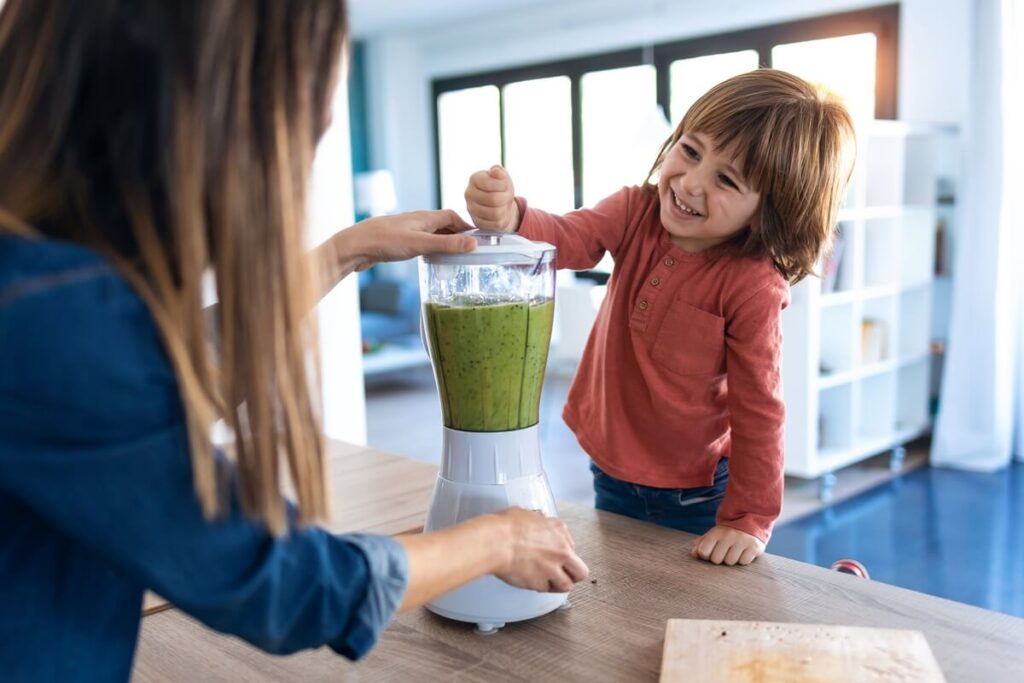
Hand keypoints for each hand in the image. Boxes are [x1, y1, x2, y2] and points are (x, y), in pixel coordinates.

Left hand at [320, 210, 473, 292]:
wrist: (355, 246)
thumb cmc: (386, 241)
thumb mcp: (421, 244)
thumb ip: (447, 244)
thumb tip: (474, 244)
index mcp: (425, 217)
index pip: (452, 217)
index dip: (466, 226)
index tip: (477, 238)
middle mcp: (417, 221)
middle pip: (443, 224)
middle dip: (457, 234)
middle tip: (468, 249)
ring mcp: (407, 230)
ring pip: (431, 233)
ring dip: (443, 241)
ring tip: (453, 255)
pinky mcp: (398, 241)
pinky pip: (420, 241)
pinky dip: (431, 247)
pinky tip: (429, 257)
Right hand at [465, 165, 520, 230]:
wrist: (501, 203)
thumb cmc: (501, 188)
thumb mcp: (503, 176)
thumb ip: (499, 172)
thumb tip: (495, 171)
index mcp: (474, 179)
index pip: (490, 184)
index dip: (503, 185)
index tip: (504, 185)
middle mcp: (469, 194)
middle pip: (494, 199)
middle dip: (505, 198)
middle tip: (506, 196)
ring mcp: (471, 209)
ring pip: (495, 213)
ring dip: (504, 209)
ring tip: (503, 205)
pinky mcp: (477, 222)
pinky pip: (495, 224)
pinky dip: (502, 219)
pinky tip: (500, 214)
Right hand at [492, 508, 588, 591]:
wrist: (497, 542)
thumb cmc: (506, 526)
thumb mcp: (526, 514)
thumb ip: (538, 522)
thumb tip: (535, 524)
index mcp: (559, 530)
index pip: (572, 546)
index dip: (564, 552)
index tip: (557, 555)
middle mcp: (561, 551)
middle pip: (580, 571)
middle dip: (573, 574)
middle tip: (564, 575)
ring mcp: (553, 569)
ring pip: (567, 585)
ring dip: (558, 584)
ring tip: (549, 582)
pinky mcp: (540, 583)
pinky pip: (546, 590)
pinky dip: (540, 587)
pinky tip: (533, 582)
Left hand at [690, 525, 764, 565]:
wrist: (750, 521)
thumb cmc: (727, 533)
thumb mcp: (713, 535)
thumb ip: (701, 544)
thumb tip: (693, 554)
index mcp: (716, 532)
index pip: (703, 551)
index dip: (706, 555)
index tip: (711, 552)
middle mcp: (729, 535)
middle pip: (716, 560)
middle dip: (719, 558)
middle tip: (725, 551)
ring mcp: (742, 541)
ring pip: (730, 562)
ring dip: (732, 560)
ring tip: (735, 551)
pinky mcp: (754, 547)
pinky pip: (743, 562)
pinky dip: (743, 560)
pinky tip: (744, 552)